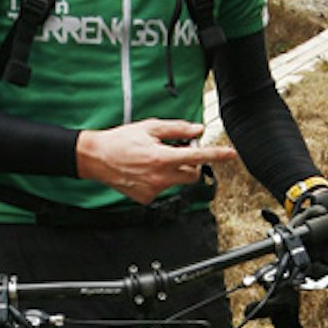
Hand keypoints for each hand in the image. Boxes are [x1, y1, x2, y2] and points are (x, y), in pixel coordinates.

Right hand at [75, 119, 237, 205]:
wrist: (96, 158)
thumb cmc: (121, 141)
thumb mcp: (149, 128)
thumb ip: (177, 129)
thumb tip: (197, 130)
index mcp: (162, 158)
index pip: (197, 157)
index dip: (216, 155)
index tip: (231, 154)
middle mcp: (160, 177)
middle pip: (192, 174)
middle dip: (192, 163)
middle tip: (179, 150)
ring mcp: (153, 190)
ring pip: (178, 182)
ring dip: (174, 171)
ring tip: (155, 159)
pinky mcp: (146, 198)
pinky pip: (163, 189)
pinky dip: (160, 179)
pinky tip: (145, 171)